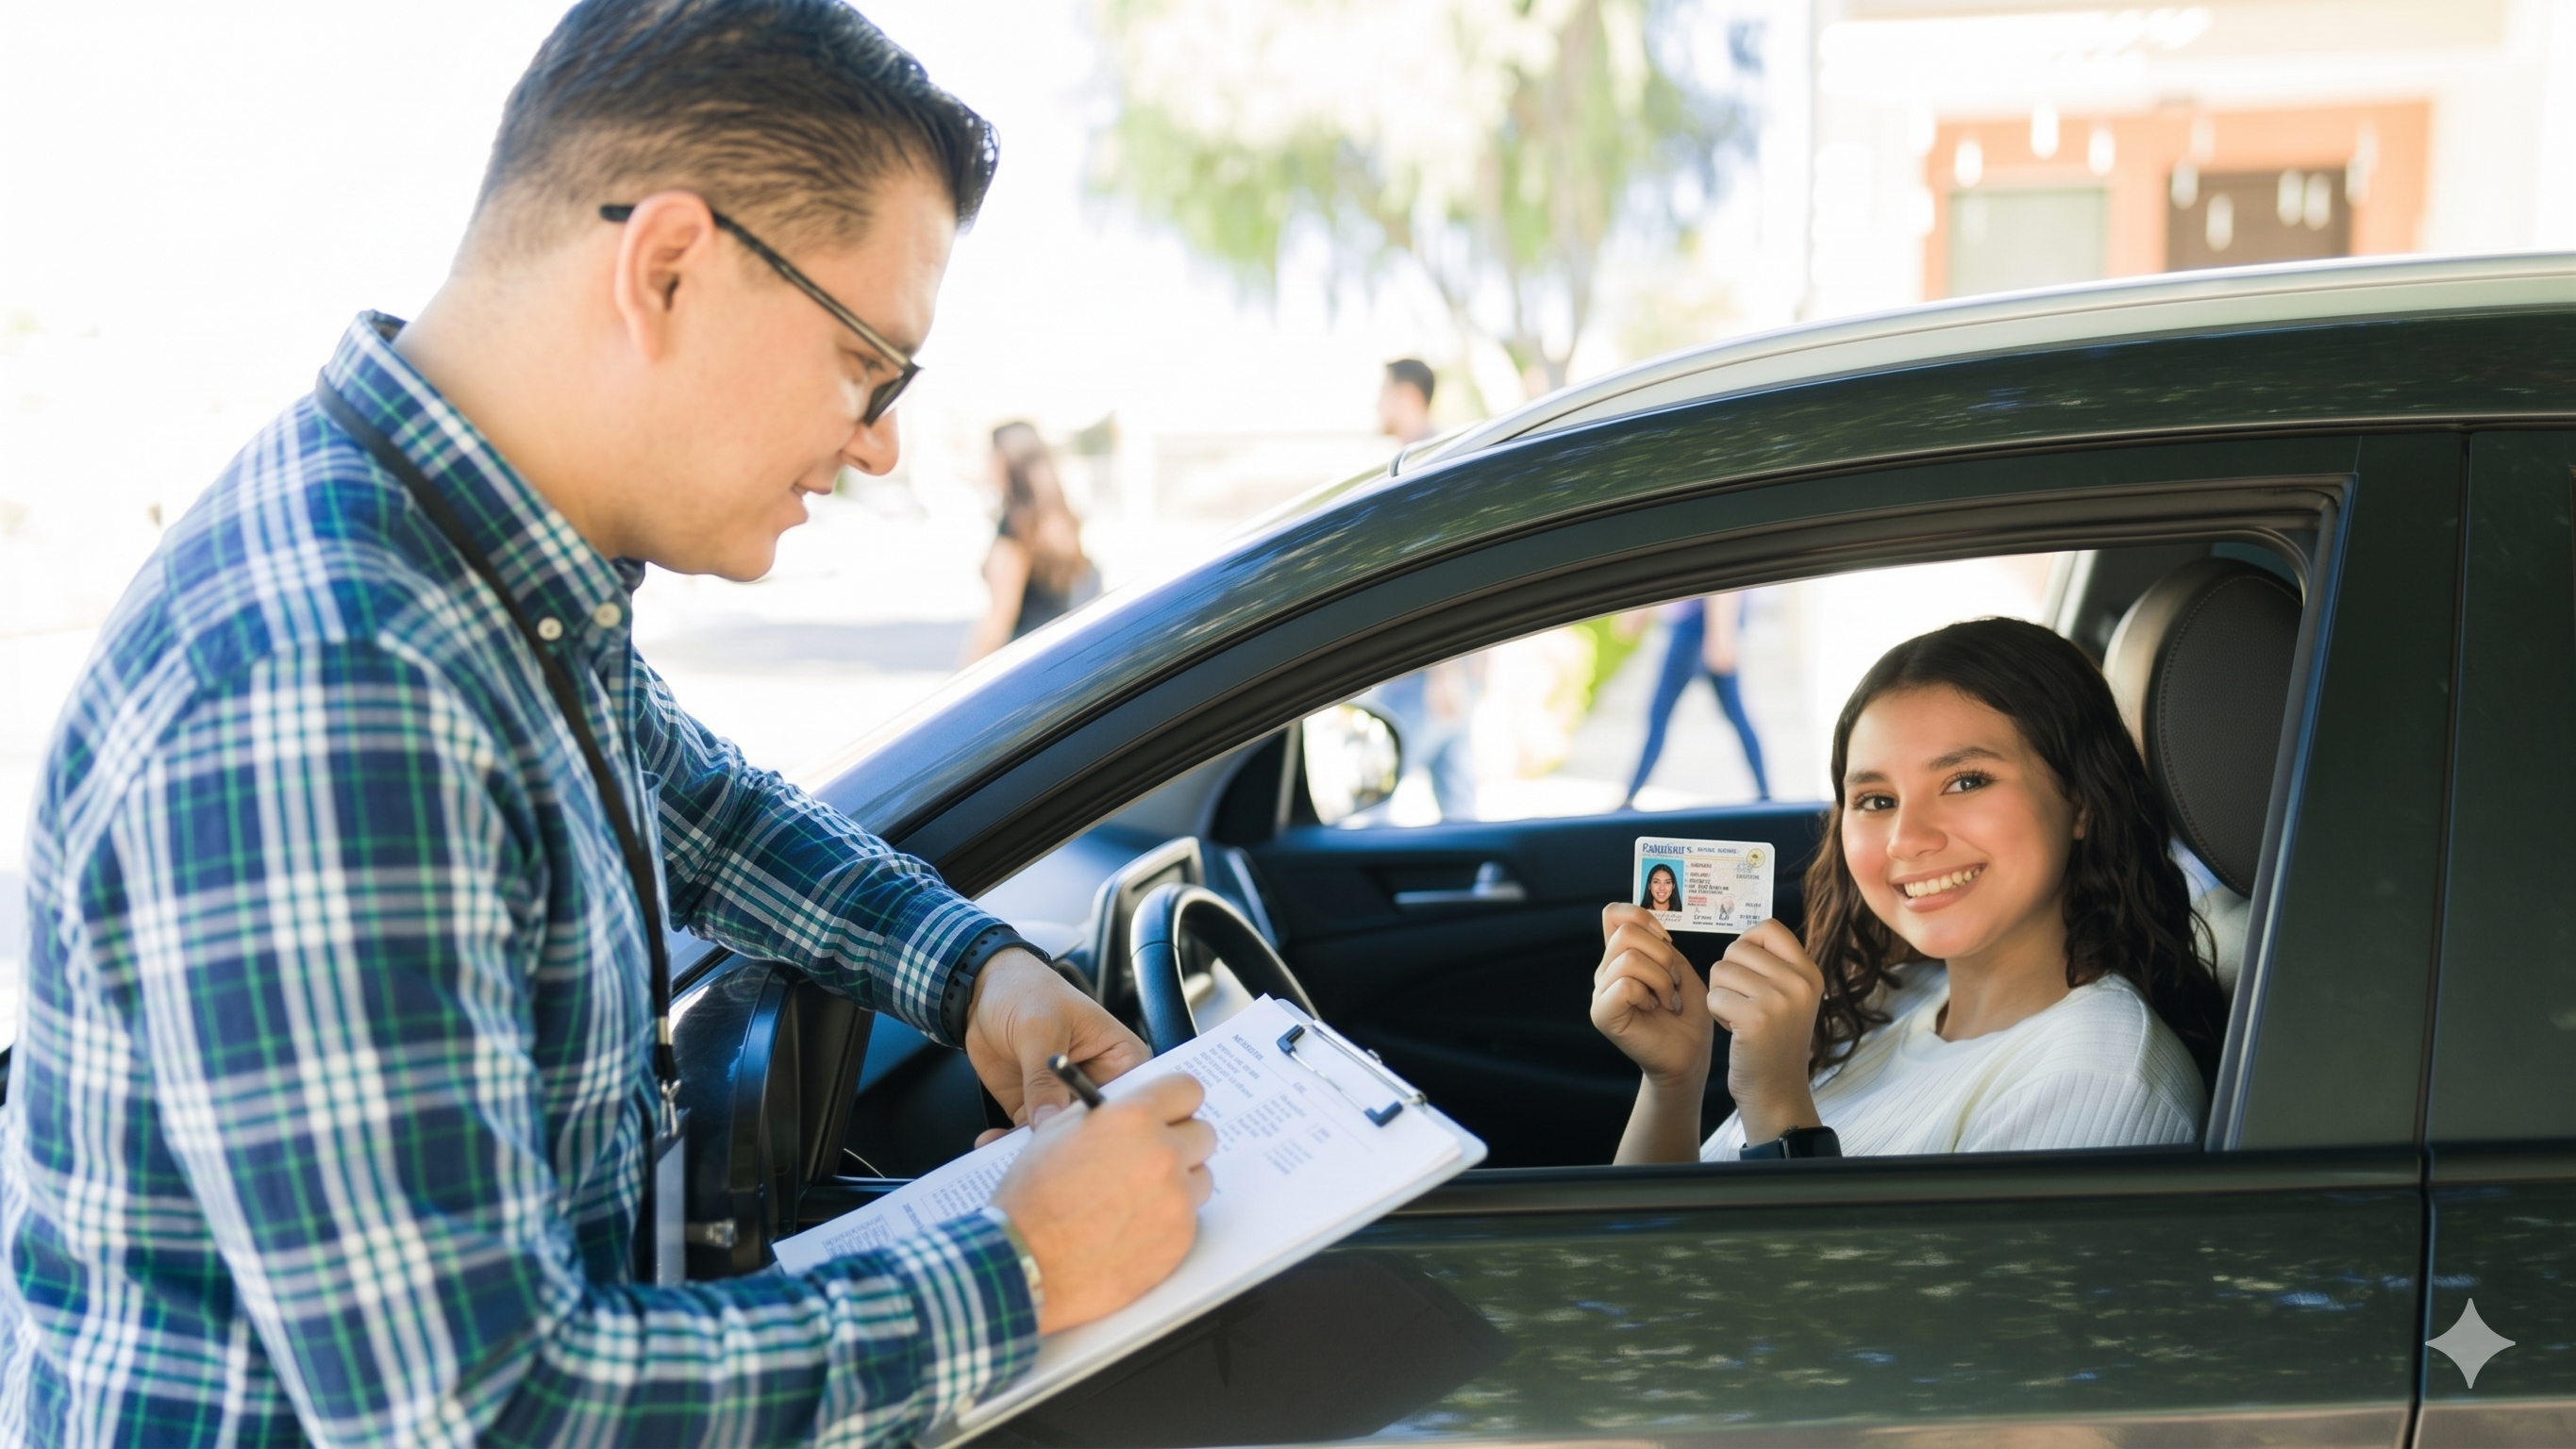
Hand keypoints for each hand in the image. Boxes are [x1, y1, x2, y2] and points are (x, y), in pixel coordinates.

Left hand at [965, 949, 1150, 1141]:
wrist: (983, 991)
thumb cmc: (1027, 991)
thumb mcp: (1040, 1029)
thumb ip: (1044, 1077)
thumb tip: (1048, 1119)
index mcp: (1120, 1057)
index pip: (1129, 1098)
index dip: (1111, 1122)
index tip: (1084, 1141)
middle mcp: (1098, 1083)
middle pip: (1095, 1126)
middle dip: (1068, 1143)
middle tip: (1042, 1156)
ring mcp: (1065, 1099)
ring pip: (1059, 1137)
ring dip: (1032, 1148)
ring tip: (1009, 1157)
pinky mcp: (1036, 1109)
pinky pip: (1026, 1136)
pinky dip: (1007, 1144)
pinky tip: (990, 1143)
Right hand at [987, 1073, 1216, 1332]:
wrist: (1023, 1261)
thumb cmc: (1031, 1198)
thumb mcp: (1056, 1133)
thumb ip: (1103, 1113)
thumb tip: (1127, 1106)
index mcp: (1134, 1117)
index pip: (1187, 1090)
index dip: (1176, 1102)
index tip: (1171, 1113)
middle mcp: (1162, 1153)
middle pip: (1203, 1134)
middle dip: (1180, 1143)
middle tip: (1153, 1157)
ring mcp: (1175, 1198)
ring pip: (1200, 1178)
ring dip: (1178, 1184)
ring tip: (1137, 1199)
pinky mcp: (1180, 1238)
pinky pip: (1190, 1218)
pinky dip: (1168, 1222)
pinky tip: (1132, 1228)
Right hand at [1589, 904, 1712, 1088]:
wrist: (1690, 1054)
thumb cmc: (1688, 1012)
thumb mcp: (1678, 967)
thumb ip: (1658, 944)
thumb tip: (1643, 924)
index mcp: (1622, 955)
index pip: (1613, 913)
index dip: (1641, 916)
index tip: (1667, 940)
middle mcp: (1606, 970)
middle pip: (1626, 931)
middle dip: (1662, 954)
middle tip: (1674, 982)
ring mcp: (1601, 992)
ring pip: (1629, 958)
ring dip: (1661, 978)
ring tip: (1668, 999)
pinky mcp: (1602, 1013)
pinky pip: (1625, 985)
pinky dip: (1649, 994)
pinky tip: (1655, 1009)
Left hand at [1707, 919, 1824, 1142]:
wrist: (1777, 1091)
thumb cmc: (1773, 1043)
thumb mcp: (1790, 998)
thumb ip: (1775, 966)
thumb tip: (1748, 936)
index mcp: (1810, 973)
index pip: (1769, 928)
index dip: (1746, 944)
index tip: (1747, 971)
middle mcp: (1800, 982)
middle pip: (1737, 949)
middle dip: (1728, 974)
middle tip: (1742, 1003)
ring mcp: (1780, 1000)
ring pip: (1721, 971)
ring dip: (1720, 995)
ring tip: (1740, 1018)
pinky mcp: (1756, 1019)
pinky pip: (1714, 996)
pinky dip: (1716, 1014)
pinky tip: (1735, 1031)